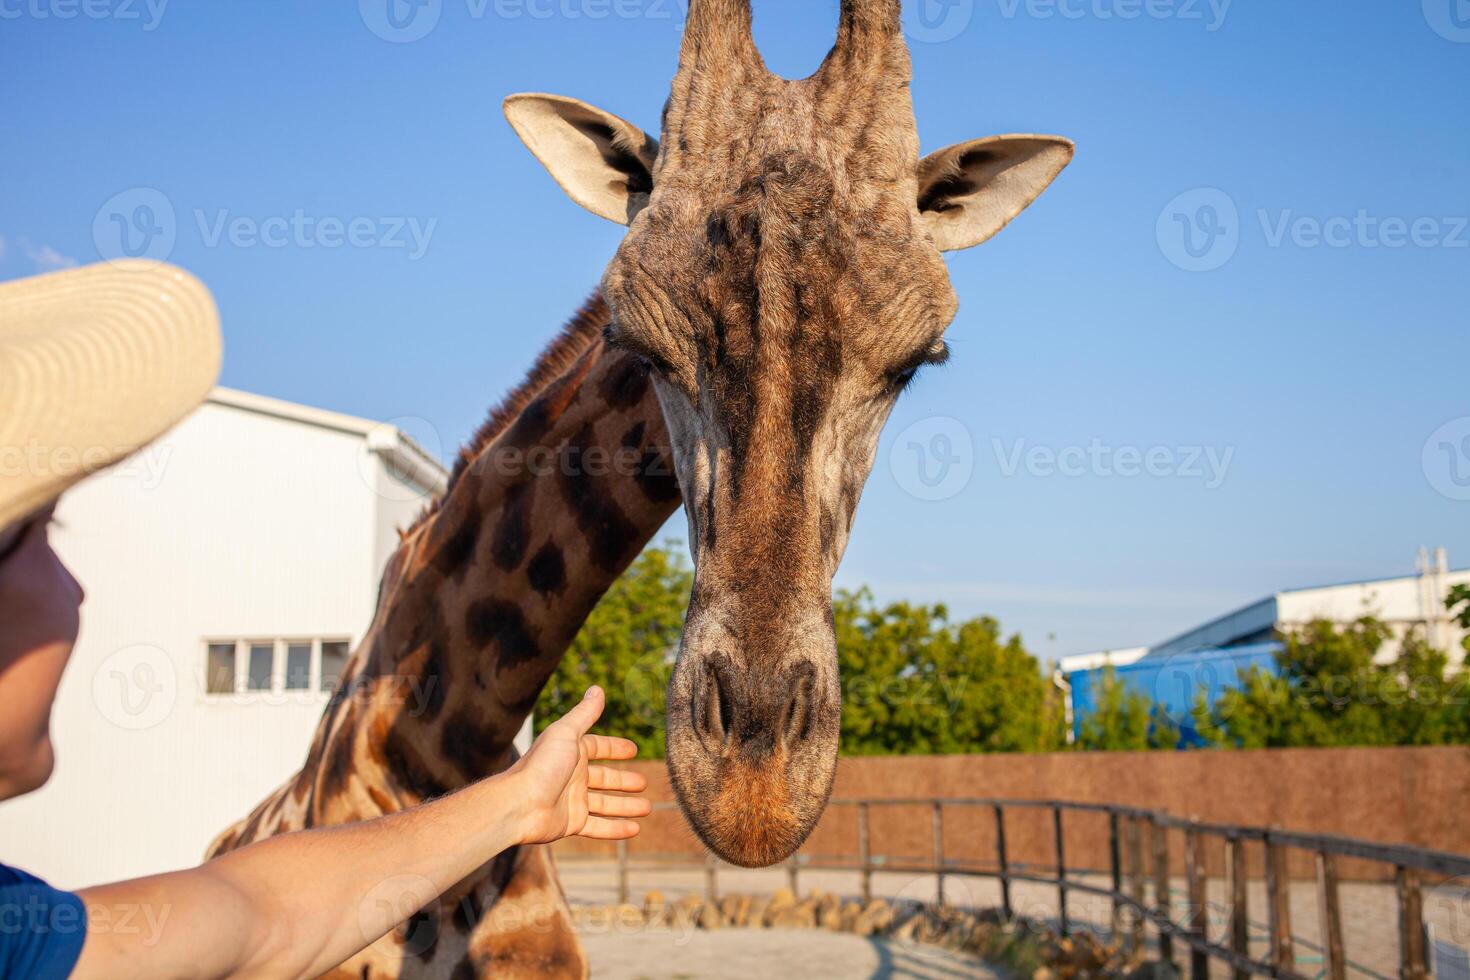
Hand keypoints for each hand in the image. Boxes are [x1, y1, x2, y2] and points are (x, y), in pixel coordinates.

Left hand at [506, 686, 650, 843]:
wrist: (519, 804)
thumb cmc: (542, 766)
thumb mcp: (566, 733)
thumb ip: (584, 713)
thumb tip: (597, 688)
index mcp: (572, 753)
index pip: (598, 748)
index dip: (615, 748)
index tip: (634, 750)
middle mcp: (572, 776)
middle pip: (605, 778)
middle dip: (624, 781)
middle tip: (644, 782)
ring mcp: (572, 801)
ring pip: (606, 804)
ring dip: (626, 806)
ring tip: (648, 808)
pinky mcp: (571, 823)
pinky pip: (599, 826)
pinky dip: (616, 828)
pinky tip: (635, 830)